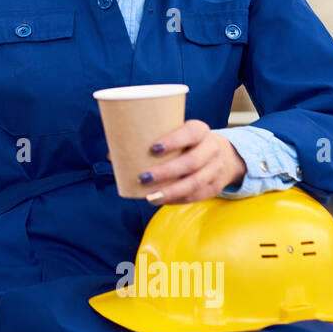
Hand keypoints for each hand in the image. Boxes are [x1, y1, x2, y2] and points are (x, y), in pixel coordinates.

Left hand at [130, 119, 246, 204]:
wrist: (220, 154)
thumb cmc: (185, 144)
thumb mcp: (175, 136)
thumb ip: (148, 142)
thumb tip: (113, 156)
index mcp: (200, 130)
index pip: (190, 133)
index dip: (173, 141)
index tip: (153, 149)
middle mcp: (211, 148)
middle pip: (192, 162)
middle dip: (166, 172)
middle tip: (143, 177)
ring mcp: (216, 168)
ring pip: (194, 182)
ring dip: (171, 191)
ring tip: (149, 197)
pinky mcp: (214, 186)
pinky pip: (196, 196)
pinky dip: (178, 200)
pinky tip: (162, 201)